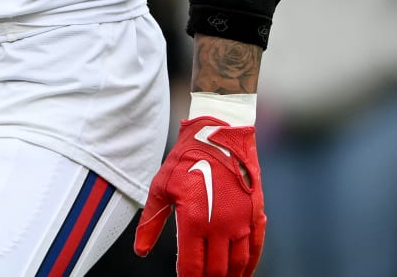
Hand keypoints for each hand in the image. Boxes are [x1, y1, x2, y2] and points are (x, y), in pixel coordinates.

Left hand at [134, 116, 264, 276]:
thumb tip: (140, 251)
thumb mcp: (161, 187)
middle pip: (216, 270)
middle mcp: (220, 225)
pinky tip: (242, 273)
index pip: (191, 266)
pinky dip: (249, 266)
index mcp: (194, 220)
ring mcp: (241, 221)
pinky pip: (256, 249)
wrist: (221, 132)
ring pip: (238, 264)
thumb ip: (151, 222)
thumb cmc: (187, 158)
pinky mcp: (256, 214)